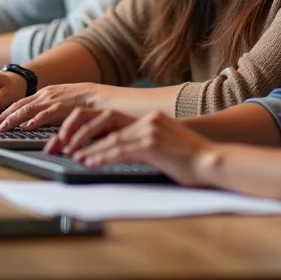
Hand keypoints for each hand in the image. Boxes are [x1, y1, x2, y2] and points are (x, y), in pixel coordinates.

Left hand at [0, 82, 102, 130]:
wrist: (97, 95)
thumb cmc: (79, 101)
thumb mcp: (59, 101)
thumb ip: (46, 109)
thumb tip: (32, 121)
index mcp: (44, 93)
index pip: (20, 102)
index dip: (7, 111)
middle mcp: (46, 94)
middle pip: (20, 105)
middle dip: (6, 116)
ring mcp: (53, 100)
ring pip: (28, 109)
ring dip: (14, 119)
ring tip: (3, 128)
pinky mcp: (62, 106)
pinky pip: (45, 114)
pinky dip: (35, 120)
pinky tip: (26, 127)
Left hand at [72, 111, 219, 187]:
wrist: (214, 161)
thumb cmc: (193, 159)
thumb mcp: (167, 145)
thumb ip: (147, 143)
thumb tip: (127, 151)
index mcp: (151, 118)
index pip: (113, 118)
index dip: (92, 127)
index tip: (75, 137)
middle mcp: (148, 120)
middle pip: (106, 122)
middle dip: (83, 134)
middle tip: (66, 145)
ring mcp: (150, 131)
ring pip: (111, 138)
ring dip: (90, 148)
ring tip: (74, 156)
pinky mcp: (152, 146)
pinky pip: (120, 151)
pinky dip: (102, 157)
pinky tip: (90, 163)